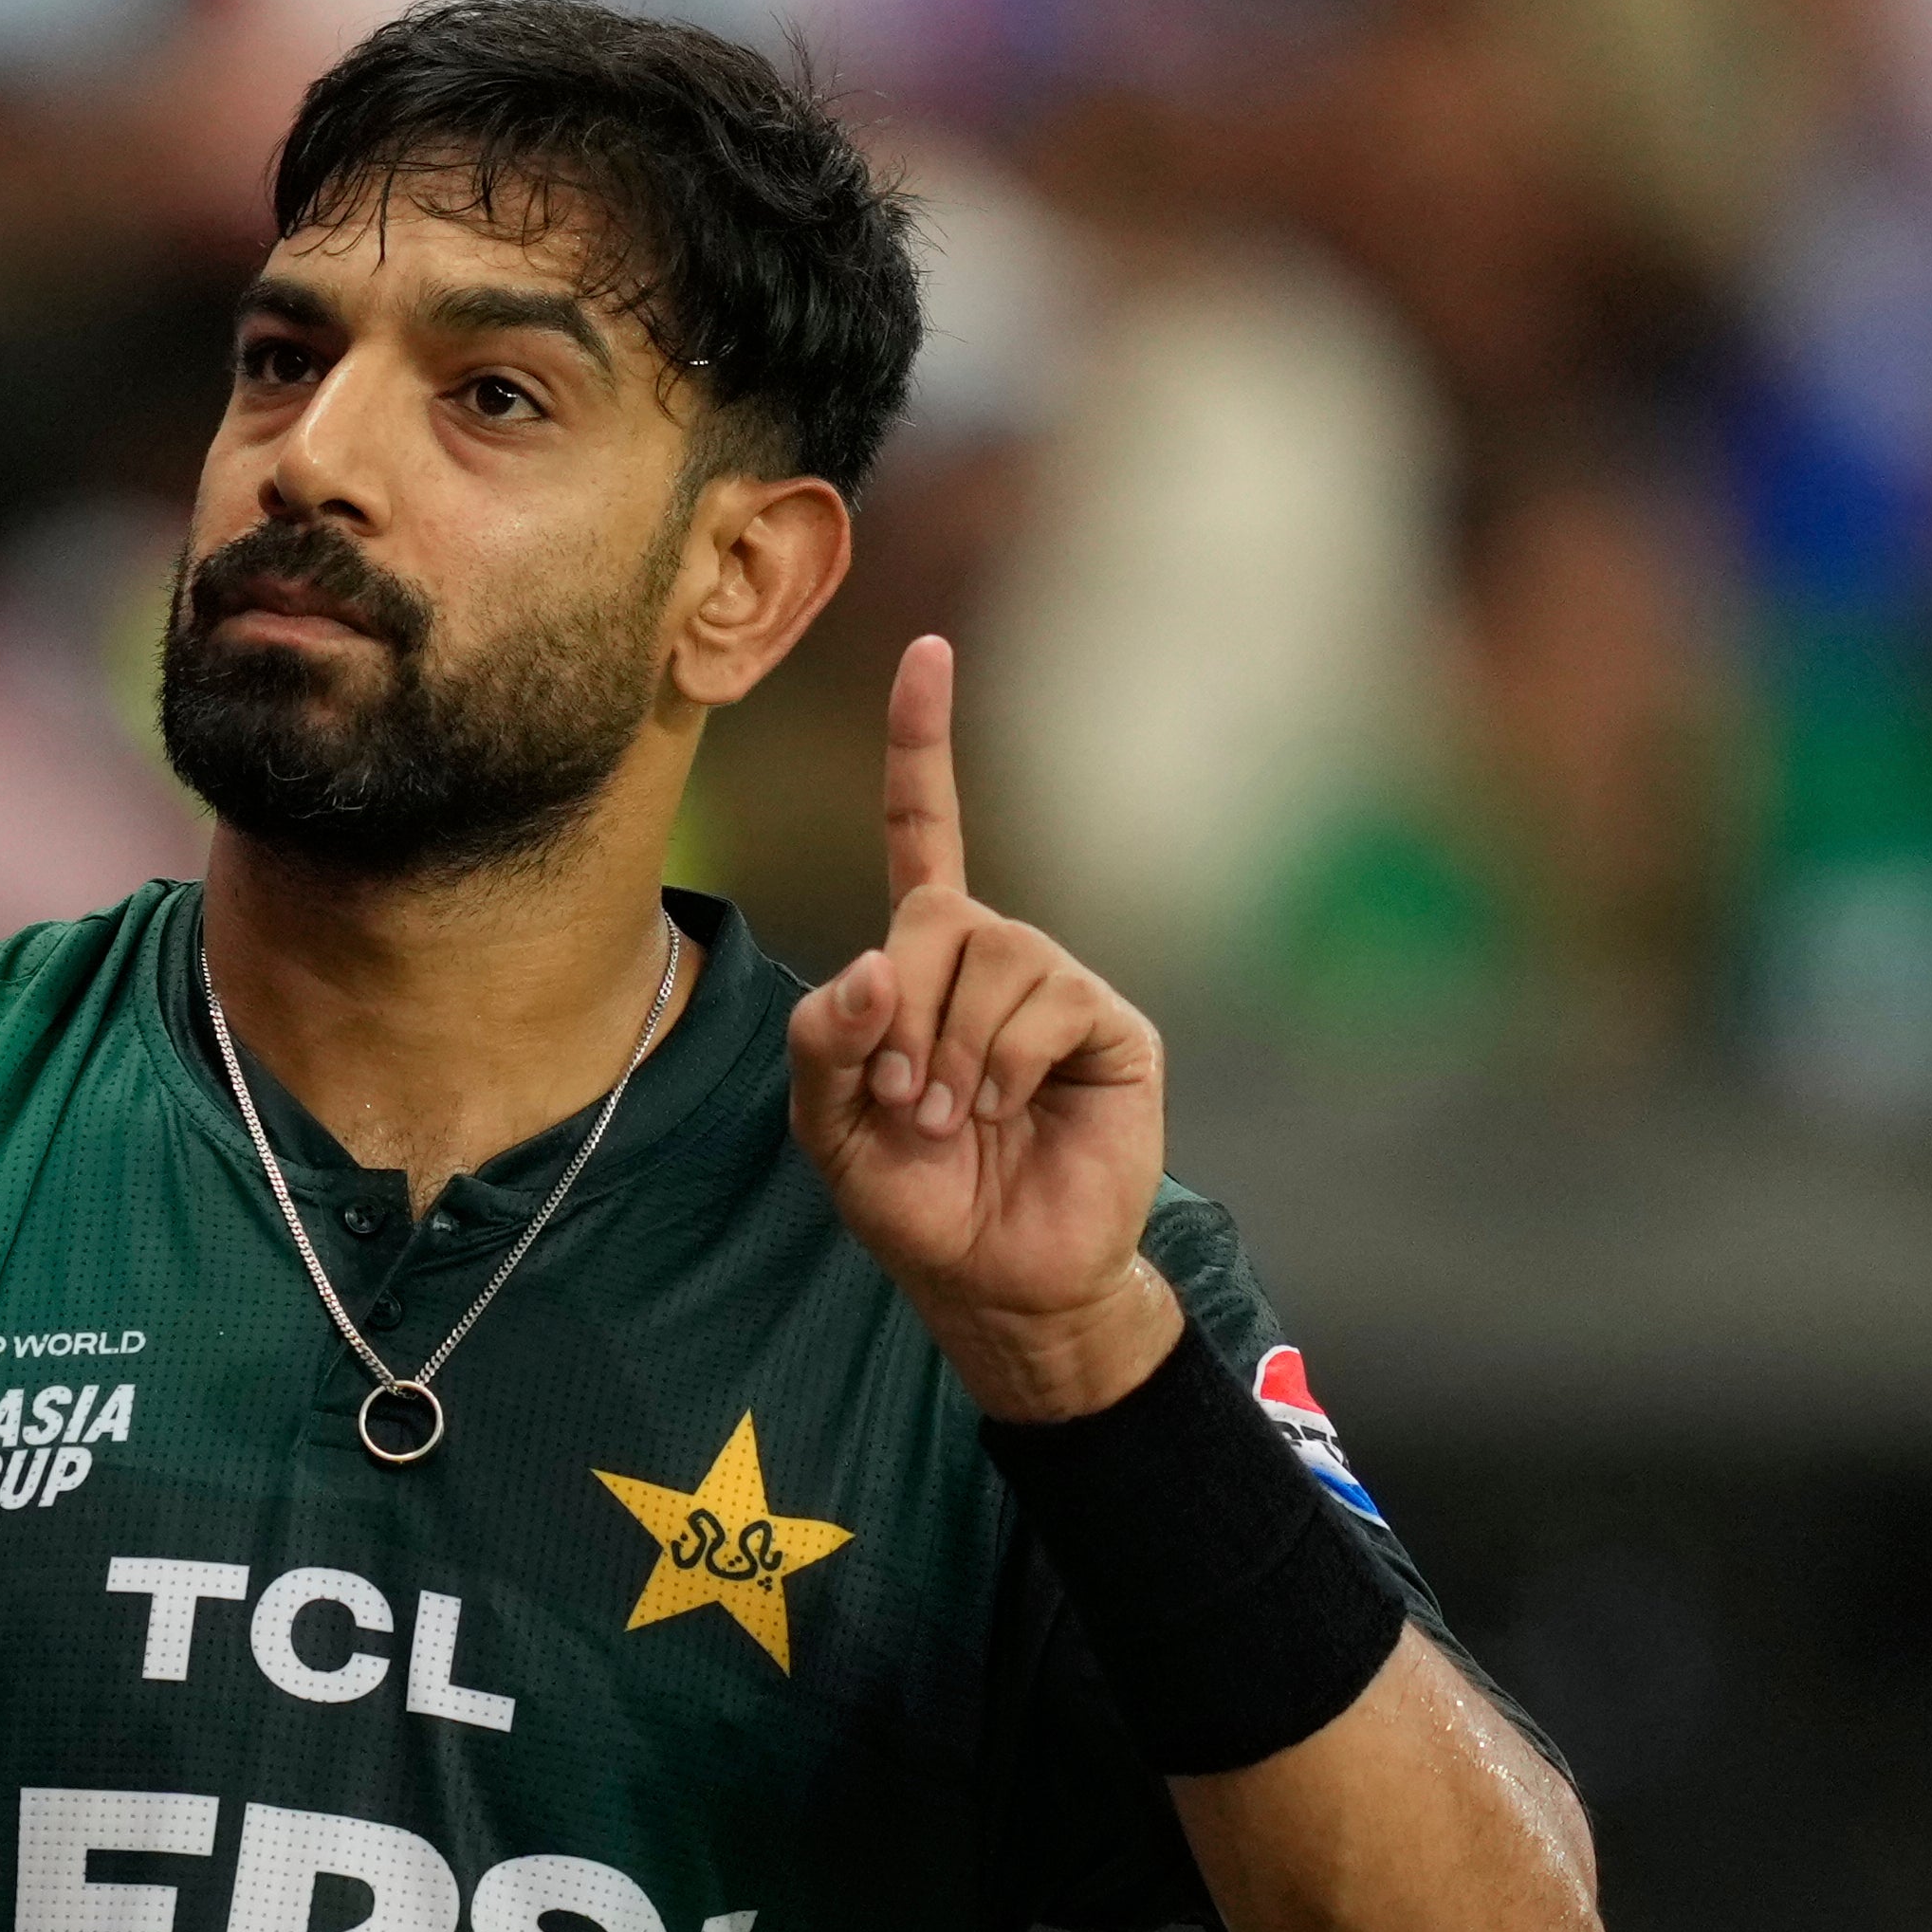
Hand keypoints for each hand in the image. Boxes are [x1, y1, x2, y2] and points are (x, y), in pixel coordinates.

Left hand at [787, 635, 1177, 1419]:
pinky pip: (1044, 1003)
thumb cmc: (918, 1199)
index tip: (927, 654)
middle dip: (900, 1012)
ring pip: (991, 959)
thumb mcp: (830, 1128)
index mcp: (924, 961)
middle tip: (903, 1098)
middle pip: (935, 916)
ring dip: (949, 1051)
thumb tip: (869, 965)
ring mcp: (1056, 986)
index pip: (921, 831)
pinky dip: (1002, 1065)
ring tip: (954, 1117)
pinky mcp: (1109, 1027)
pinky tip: (1006, 1111)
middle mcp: (994, 955)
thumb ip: (822, 1044)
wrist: (999, 1278)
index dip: (921, 746)